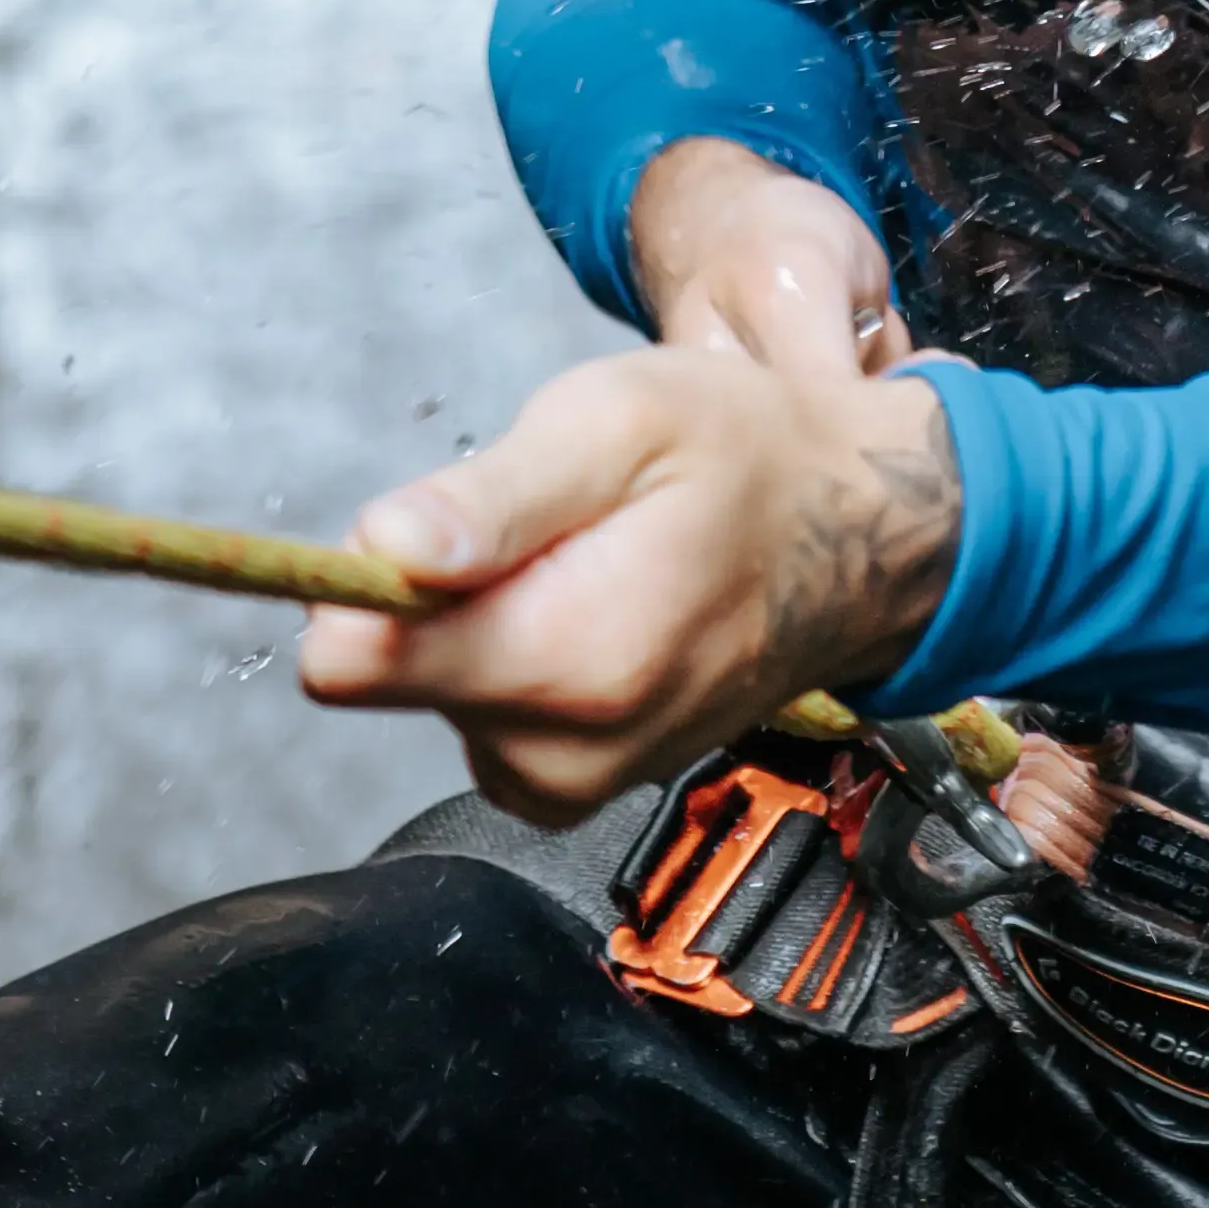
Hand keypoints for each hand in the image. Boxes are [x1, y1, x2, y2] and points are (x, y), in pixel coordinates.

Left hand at [297, 153, 958, 819]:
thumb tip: (377, 546)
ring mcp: (569, 780)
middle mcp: (562, 750)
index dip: (355, 572)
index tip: (415, 525)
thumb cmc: (746, 459)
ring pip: (429, 689)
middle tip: (547, 521)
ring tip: (587, 553)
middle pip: (384, 667)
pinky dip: (515, 654)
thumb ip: (493, 495)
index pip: (351, 658)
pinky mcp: (570, 786)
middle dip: (438, 584)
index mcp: (566, 657)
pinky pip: (477, 715)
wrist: (857, 537)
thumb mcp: (619, 421)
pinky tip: (592, 601)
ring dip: (483, 614)